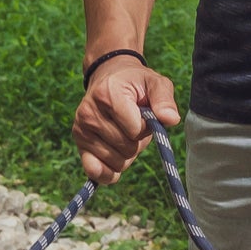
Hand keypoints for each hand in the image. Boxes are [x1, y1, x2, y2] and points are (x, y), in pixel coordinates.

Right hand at [74, 56, 179, 185]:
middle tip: (133, 123)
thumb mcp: (155, 83)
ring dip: (127, 154)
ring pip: (116, 162)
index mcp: (107, 94)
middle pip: (127, 148)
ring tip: (123, 132)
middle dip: (138, 141)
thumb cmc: (135, 83)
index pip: (135, 130)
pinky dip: (109, 172)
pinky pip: (96, 172)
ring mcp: (81, 130)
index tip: (143, 113)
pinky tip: (115, 159)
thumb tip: (171, 119)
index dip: (146, 126)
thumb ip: (164, 100)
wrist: (107, 77)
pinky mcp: (79, 144)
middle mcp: (89, 113)